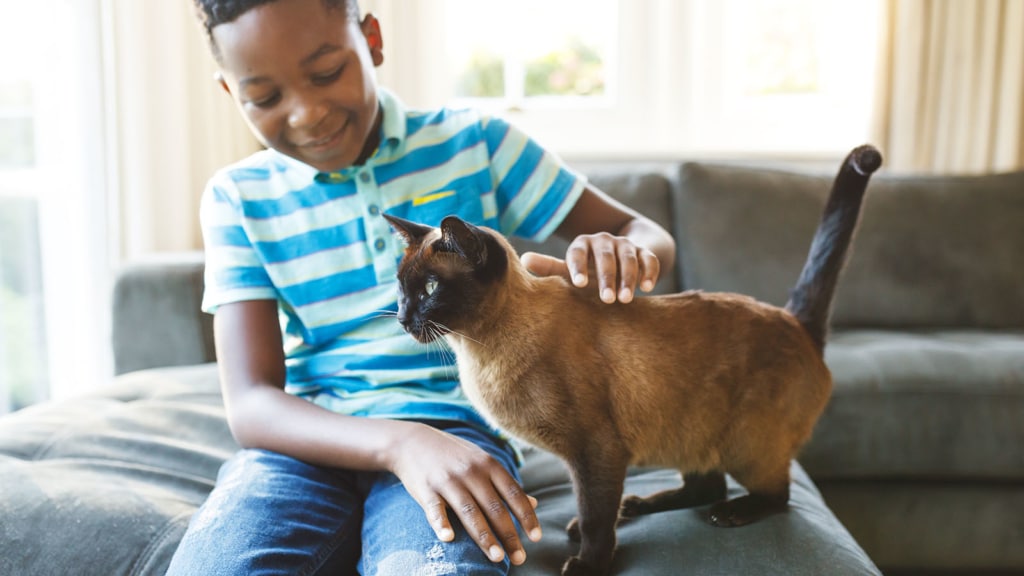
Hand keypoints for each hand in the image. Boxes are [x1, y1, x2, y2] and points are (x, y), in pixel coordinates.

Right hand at [388, 423, 540, 564]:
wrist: (413, 441)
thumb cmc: (454, 455)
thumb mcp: (483, 461)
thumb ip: (506, 483)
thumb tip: (534, 503)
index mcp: (489, 465)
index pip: (513, 494)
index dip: (526, 516)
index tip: (536, 537)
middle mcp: (471, 472)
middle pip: (495, 507)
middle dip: (509, 534)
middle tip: (519, 558)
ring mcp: (448, 480)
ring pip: (470, 512)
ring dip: (485, 537)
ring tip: (497, 558)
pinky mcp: (426, 489)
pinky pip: (435, 509)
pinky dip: (441, 523)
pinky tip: (449, 538)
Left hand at [521, 232, 659, 302]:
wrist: (621, 255)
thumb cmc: (588, 269)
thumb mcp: (570, 269)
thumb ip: (550, 267)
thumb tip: (523, 259)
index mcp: (582, 244)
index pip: (577, 252)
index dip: (579, 266)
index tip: (580, 284)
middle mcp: (604, 241)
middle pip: (605, 256)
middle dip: (607, 277)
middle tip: (607, 299)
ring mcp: (626, 245)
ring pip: (629, 257)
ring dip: (628, 278)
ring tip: (626, 299)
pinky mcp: (645, 251)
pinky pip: (649, 259)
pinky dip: (649, 272)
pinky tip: (647, 288)